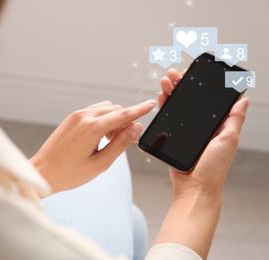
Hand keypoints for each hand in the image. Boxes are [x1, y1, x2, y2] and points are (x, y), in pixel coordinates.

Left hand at [30, 100, 155, 194]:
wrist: (43, 172)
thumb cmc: (69, 173)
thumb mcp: (100, 164)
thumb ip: (120, 144)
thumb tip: (136, 128)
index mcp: (92, 128)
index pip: (123, 114)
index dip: (140, 109)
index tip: (152, 104)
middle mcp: (83, 117)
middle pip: (115, 110)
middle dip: (126, 121)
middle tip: (129, 140)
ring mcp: (76, 116)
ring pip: (105, 108)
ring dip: (114, 119)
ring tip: (112, 140)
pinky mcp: (71, 118)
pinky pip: (93, 111)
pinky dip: (103, 118)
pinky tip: (101, 135)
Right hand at [155, 68, 248, 258]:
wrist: (194, 187)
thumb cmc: (213, 168)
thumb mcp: (228, 141)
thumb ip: (234, 120)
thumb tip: (243, 100)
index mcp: (216, 125)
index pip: (207, 100)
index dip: (199, 85)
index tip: (193, 74)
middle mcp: (200, 127)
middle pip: (189, 100)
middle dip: (181, 85)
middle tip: (175, 73)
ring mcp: (186, 132)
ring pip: (177, 107)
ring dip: (171, 92)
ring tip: (165, 81)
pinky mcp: (173, 139)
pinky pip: (167, 120)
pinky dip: (164, 107)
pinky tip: (162, 97)